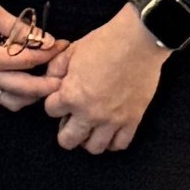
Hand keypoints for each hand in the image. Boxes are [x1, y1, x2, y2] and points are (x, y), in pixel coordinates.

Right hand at [0, 0, 57, 112]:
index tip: (64, 46)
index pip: (27, 62)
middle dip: (49, 84)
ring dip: (32, 95)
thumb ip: (20, 29)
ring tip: (47, 79)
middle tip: (66, 75)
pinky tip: (27, 84)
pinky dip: (16, 96)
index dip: (49, 54)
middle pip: (24, 89)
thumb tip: (47, 42)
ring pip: (12, 101)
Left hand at [33, 9, 167, 153]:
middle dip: (64, 130)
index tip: (61, 96)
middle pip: (67, 140)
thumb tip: (51, 81)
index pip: (51, 111)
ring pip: (93, 148)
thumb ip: (55, 69)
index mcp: (71, 95)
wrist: (138, 41)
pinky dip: (112, 141)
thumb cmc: (104, 43)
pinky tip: (109, 130)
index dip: (54, 102)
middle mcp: (90, 113)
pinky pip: (119, 144)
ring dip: (88, 138)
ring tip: (90, 126)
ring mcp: (112, 120)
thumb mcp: (71, 51)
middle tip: (71, 119)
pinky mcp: (133, 120)